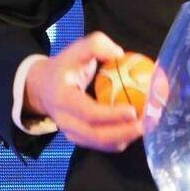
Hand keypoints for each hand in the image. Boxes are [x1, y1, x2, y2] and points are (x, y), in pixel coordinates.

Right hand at [23, 31, 142, 151]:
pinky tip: (136, 129)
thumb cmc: (65, 65)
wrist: (43, 86)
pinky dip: (120, 139)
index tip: (133, 111)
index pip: (88, 112)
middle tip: (146, 123)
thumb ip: (96, 45)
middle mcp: (65, 121)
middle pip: (95, 135)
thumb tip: (119, 54)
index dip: (111, 115)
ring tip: (146, 126)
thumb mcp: (76, 49)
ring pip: (100, 144)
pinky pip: (101, 145)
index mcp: (63, 99)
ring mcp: (71, 133)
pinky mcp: (80, 138)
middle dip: (123, 133)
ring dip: (125, 138)